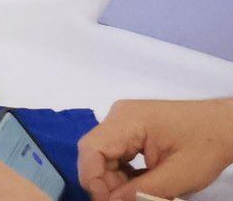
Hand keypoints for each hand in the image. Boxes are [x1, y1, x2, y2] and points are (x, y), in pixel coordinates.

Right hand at [79, 97, 232, 200]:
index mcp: (126, 121)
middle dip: (107, 183)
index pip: (91, 150)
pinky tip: (142, 185)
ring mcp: (125, 121)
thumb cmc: (207, 146)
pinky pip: (118, 153)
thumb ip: (141, 192)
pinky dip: (125, 173)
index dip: (93, 180)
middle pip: (96, 154)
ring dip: (117, 180)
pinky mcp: (133, 129)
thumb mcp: (177, 176)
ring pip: (106, 156)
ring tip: (139, 196)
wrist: (227, 125)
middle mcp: (119, 117)